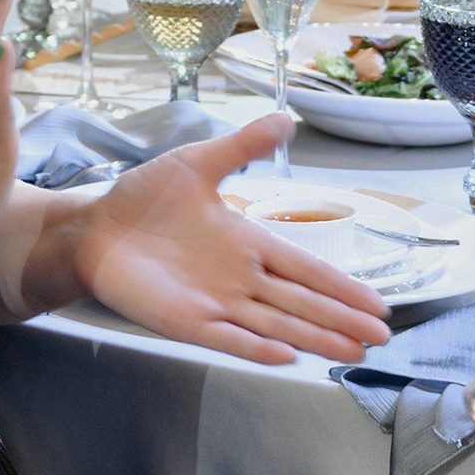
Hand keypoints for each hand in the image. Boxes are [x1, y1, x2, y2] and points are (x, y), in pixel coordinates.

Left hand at [73, 116, 392, 364]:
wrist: (93, 226)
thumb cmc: (143, 199)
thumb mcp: (196, 164)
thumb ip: (241, 147)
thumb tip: (286, 118)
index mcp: (247, 242)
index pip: (306, 267)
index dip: (341, 286)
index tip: (379, 303)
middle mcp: (239, 277)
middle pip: (301, 302)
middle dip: (341, 320)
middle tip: (381, 338)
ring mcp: (214, 301)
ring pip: (275, 324)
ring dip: (313, 338)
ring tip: (353, 353)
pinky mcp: (185, 319)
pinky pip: (227, 336)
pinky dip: (255, 346)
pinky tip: (286, 356)